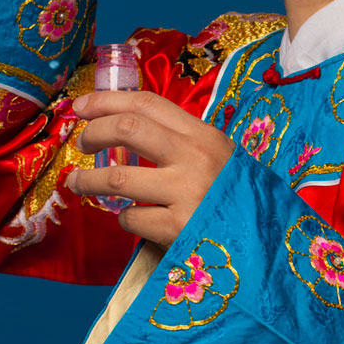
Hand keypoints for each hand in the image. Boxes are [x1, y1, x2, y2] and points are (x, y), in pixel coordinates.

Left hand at [66, 89, 235, 251]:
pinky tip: (133, 220)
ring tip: (78, 183)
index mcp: (203, 135)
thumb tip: (126, 130)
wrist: (265, 243)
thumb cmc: (235, 198)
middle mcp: (195, 158)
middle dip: (94, 132)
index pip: (147, 104)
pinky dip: (124, 219)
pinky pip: (131, 219)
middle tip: (82, 143)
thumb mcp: (218, 158)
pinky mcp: (178, 228)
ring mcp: (186, 193)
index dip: (106, 100)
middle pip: (127, 128)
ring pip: (116, 177)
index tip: (81, 106)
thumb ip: (181, 143)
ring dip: (87, 179)